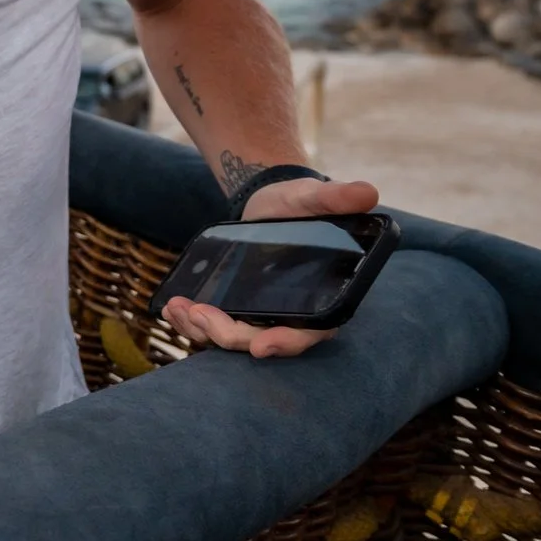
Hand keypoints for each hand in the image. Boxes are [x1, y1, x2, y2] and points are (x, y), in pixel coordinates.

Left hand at [161, 171, 382, 358]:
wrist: (270, 200)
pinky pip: (214, 326)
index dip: (286, 343)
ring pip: (232, 338)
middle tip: (201, 315)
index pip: (308, 333)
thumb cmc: (300, 203)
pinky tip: (172, 306)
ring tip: (178, 309)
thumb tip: (368, 193)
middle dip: (229, 335)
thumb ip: (336, 198)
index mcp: (322, 299)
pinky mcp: (237, 308)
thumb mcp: (314, 196)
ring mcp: (261, 315)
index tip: (261, 347)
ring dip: (202, 331)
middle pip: (260, 341)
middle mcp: (292, 315)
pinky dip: (191, 322)